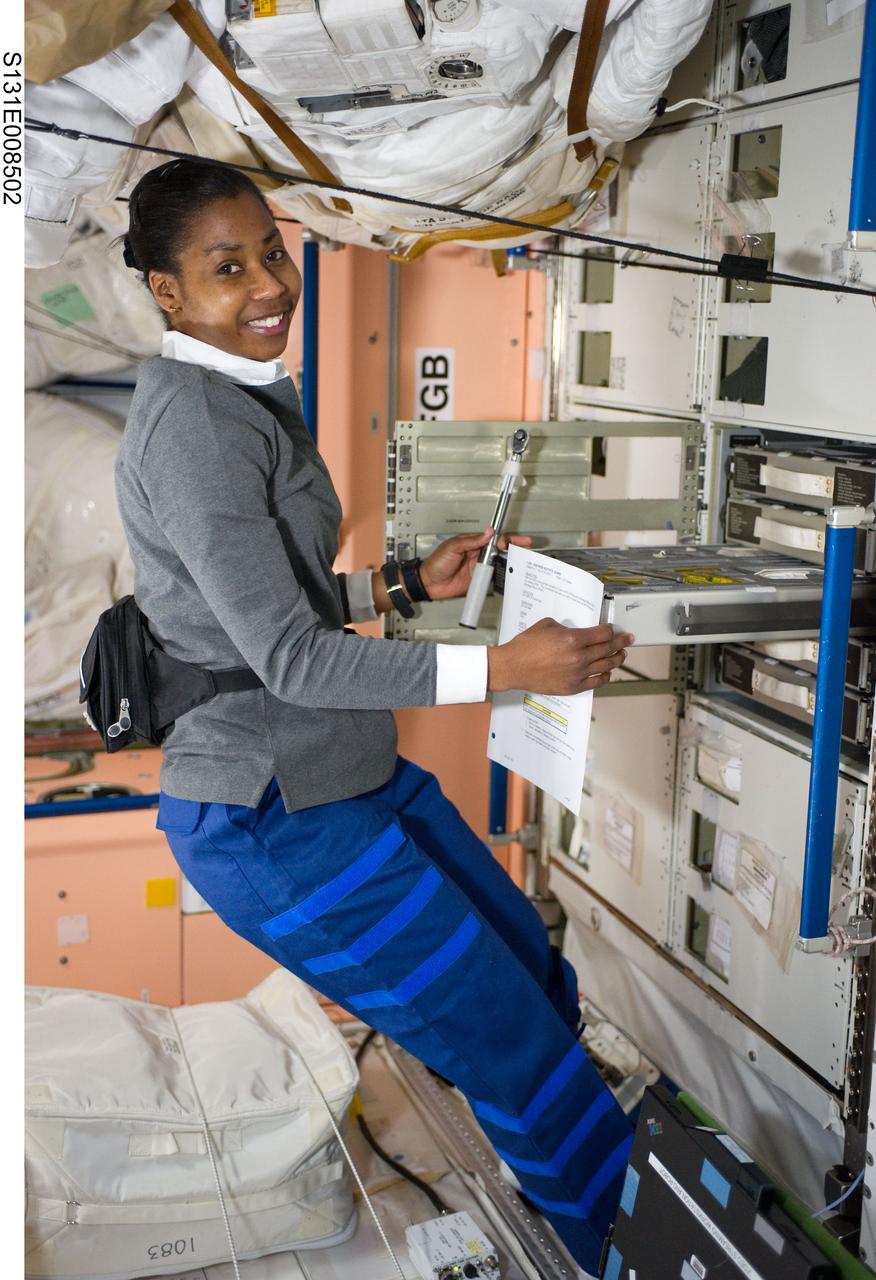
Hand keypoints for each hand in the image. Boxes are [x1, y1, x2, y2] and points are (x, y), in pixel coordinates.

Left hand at [419, 529, 532, 601]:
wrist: (429, 583)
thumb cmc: (437, 562)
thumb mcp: (452, 547)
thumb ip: (471, 541)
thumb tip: (488, 533)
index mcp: (471, 543)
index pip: (492, 538)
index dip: (504, 538)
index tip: (512, 539)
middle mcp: (477, 554)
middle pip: (499, 549)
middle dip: (513, 546)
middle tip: (525, 545)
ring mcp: (478, 567)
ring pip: (498, 562)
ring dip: (509, 560)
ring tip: (522, 558)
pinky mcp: (478, 580)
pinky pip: (492, 577)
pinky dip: (501, 575)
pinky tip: (510, 573)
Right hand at [487, 620, 632, 694]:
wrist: (513, 667)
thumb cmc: (526, 646)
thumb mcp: (548, 625)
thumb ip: (568, 628)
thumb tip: (579, 631)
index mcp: (573, 639)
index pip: (603, 634)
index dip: (612, 630)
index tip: (614, 630)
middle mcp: (578, 657)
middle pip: (608, 648)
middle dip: (621, 642)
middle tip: (628, 639)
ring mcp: (577, 674)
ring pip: (606, 666)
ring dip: (617, 659)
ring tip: (622, 655)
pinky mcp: (572, 687)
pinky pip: (596, 682)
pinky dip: (605, 676)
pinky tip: (608, 672)